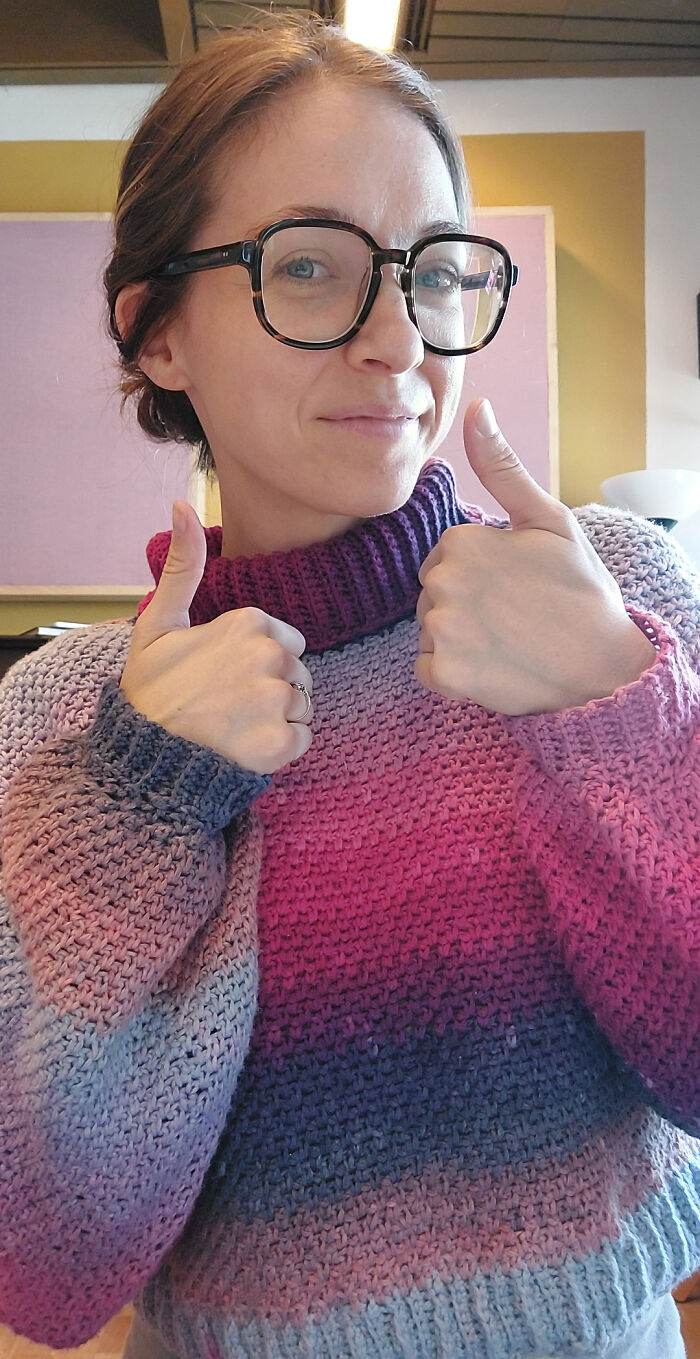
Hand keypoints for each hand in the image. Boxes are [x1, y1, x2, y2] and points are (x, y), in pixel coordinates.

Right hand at [120, 502, 313, 773]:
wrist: (142, 753)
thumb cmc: (151, 687)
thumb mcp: (159, 620)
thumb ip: (183, 565)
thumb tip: (182, 503)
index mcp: (250, 621)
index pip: (287, 642)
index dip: (257, 661)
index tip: (222, 675)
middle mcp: (270, 655)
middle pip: (298, 673)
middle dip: (272, 689)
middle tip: (226, 702)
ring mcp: (277, 700)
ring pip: (302, 706)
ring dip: (276, 719)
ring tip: (233, 725)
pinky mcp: (281, 743)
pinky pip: (303, 739)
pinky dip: (280, 747)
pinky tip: (244, 745)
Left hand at [414, 399, 656, 715]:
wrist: (604, 664)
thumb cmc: (580, 589)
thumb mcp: (547, 519)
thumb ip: (501, 467)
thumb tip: (476, 407)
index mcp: (460, 541)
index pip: (446, 560)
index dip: (482, 575)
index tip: (517, 588)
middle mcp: (441, 582)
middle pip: (433, 596)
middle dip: (464, 606)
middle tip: (515, 616)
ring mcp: (441, 630)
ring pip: (430, 632)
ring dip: (458, 641)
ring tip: (506, 643)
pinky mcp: (444, 675)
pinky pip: (428, 671)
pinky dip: (453, 677)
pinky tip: (492, 669)